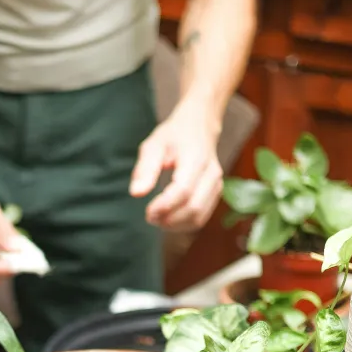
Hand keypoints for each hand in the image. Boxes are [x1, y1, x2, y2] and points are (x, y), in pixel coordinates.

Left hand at [129, 101, 222, 231]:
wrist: (199, 127)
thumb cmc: (173, 136)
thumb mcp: (154, 145)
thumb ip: (145, 169)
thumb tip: (136, 193)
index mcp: (196, 159)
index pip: (183, 190)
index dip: (165, 206)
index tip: (148, 212)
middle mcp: (211, 174)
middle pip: (193, 208)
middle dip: (169, 219)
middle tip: (149, 217)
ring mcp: (216, 185)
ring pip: (199, 217)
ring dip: (176, 225)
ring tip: (157, 219)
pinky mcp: (215, 194)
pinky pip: (201, 218)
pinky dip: (183, 224)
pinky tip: (168, 219)